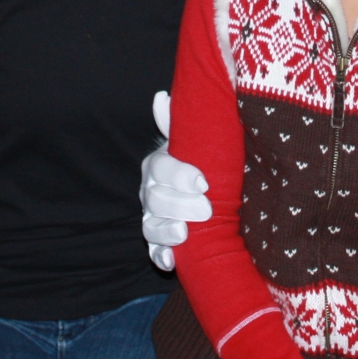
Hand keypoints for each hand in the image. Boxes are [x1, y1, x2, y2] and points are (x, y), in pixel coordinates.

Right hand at [140, 91, 209, 270]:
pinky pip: (153, 250)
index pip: (162, 169)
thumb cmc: (200, 160)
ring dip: (166, 232)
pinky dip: (161, 256)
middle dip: (180, 205)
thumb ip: (179, 122)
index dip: (181, 176)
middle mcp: (150, 191)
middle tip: (207, 209)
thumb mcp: (193, 140)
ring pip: (150, 225)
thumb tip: (162, 96)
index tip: (204, 182)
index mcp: (158, 164)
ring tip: (185, 235)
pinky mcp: (158, 240)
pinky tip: (171, 262)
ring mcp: (152, 217)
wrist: (202, 189)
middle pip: (156, 200)